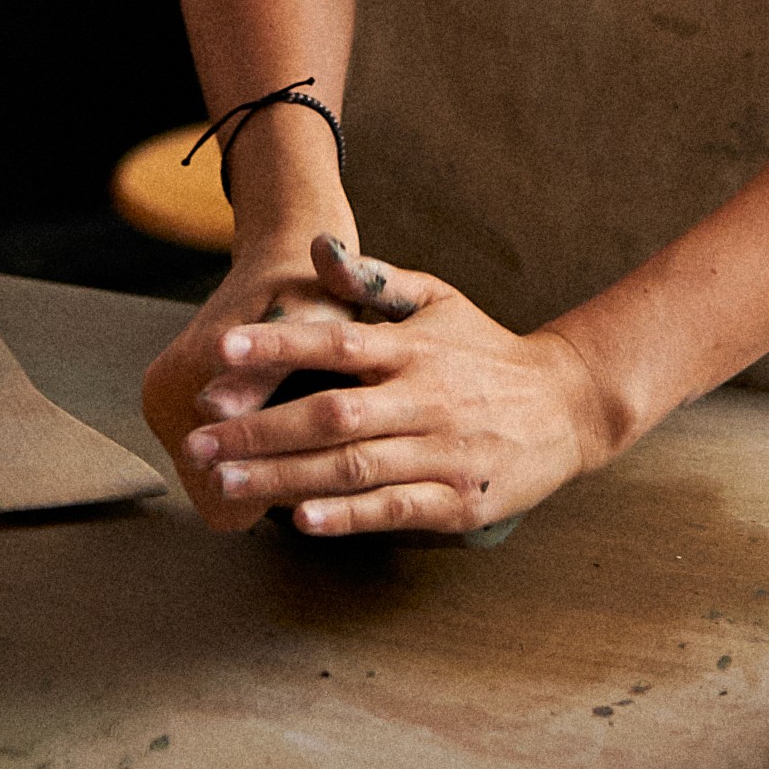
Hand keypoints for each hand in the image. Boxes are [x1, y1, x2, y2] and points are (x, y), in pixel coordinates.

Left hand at [178, 235, 619, 537]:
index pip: (337, 340)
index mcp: (413, 349)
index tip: (222, 351)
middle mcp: (425, 398)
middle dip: (258, 428)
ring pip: (354, 466)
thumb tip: (319, 248)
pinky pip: (396, 508)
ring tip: (226, 483)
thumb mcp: (439, 301)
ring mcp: (443, 452)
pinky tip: (301, 519)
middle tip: (198, 440)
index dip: (278, 345)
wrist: (569, 404)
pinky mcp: (459, 500)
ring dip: (285, 476)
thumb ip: (374, 280)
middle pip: (331, 414)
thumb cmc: (486, 351)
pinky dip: (348, 515)